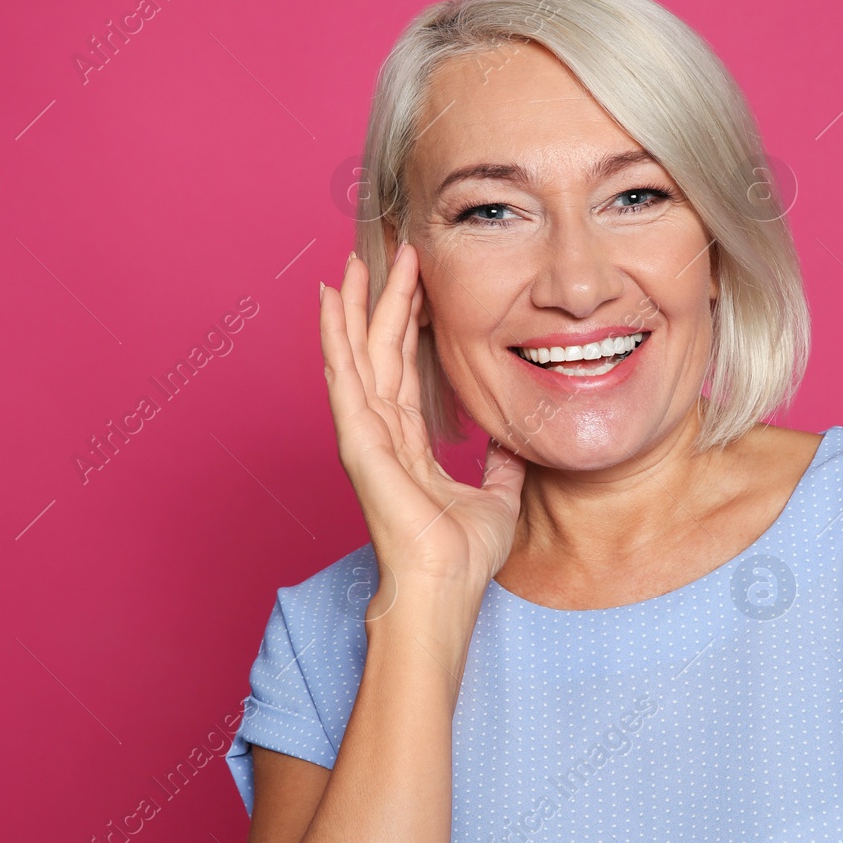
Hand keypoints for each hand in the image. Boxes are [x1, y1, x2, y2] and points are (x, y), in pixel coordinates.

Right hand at [318, 243, 526, 616]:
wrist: (446, 590)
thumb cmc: (462, 559)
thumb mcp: (498, 497)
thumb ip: (500, 466)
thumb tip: (512, 443)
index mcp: (408, 443)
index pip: (407, 369)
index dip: (411, 324)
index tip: (419, 283)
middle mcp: (381, 433)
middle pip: (379, 352)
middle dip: (382, 301)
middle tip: (386, 252)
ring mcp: (365, 436)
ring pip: (357, 356)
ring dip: (352, 308)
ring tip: (348, 264)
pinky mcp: (358, 442)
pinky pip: (346, 378)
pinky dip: (335, 337)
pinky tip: (329, 303)